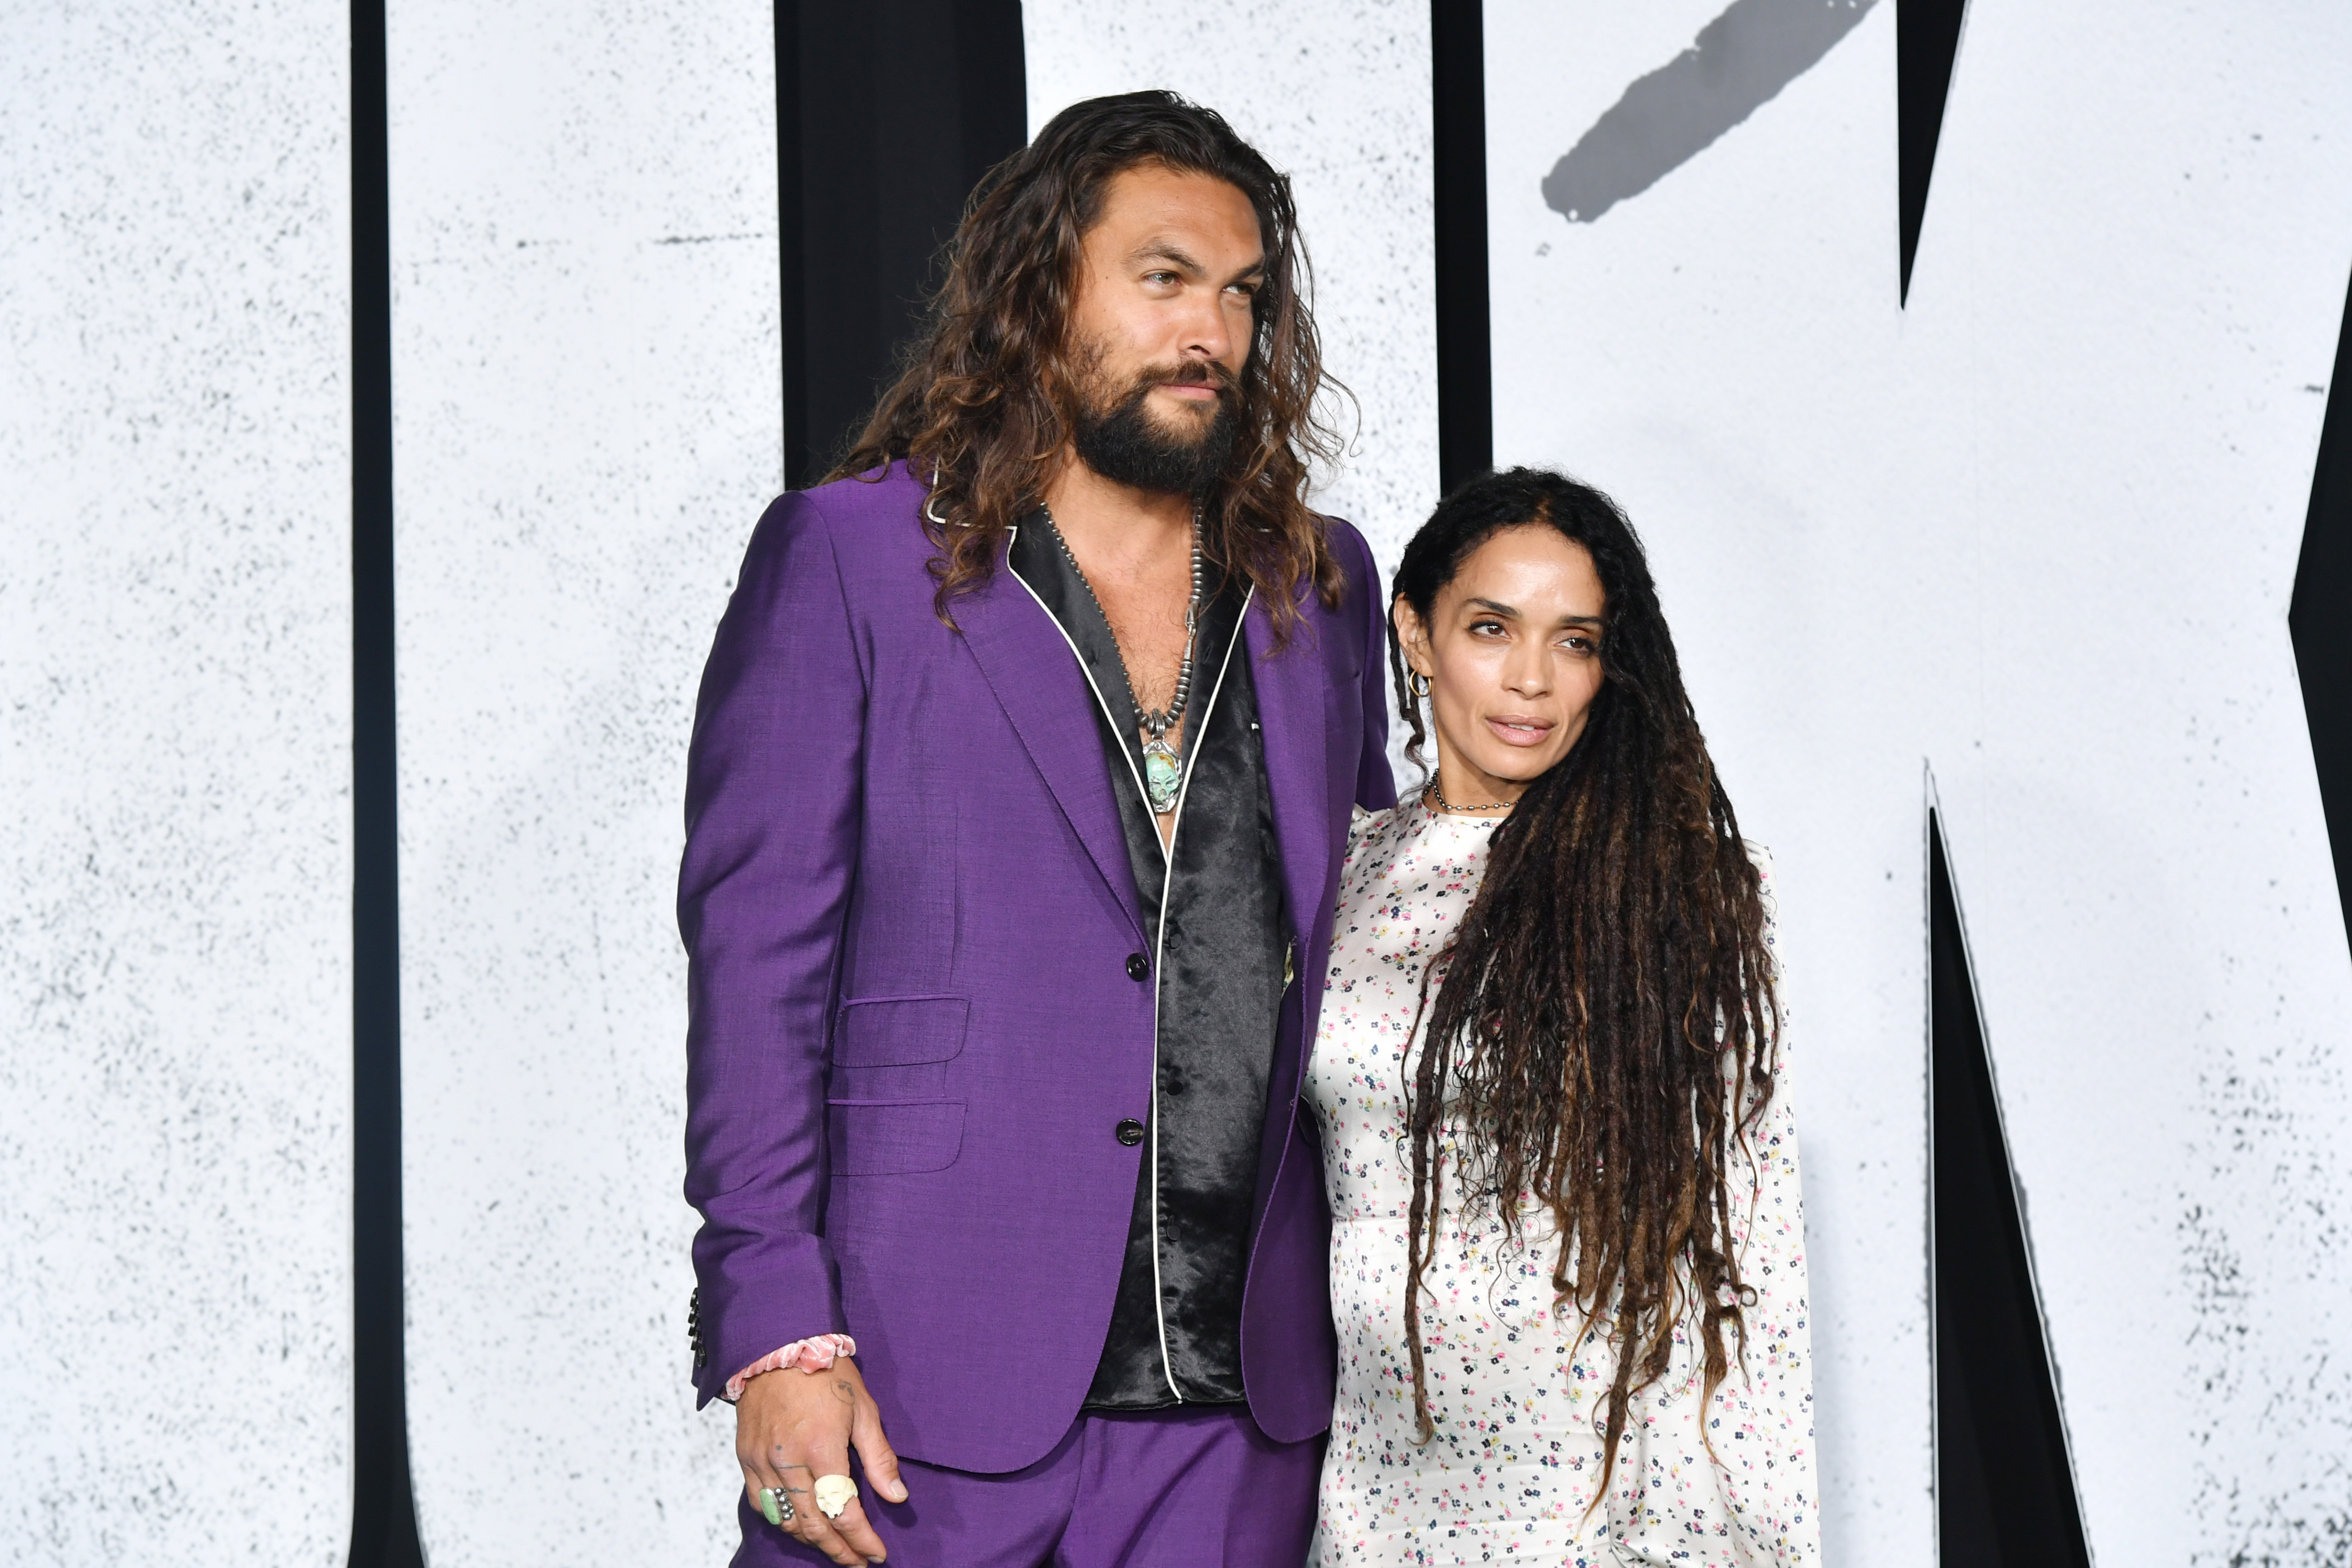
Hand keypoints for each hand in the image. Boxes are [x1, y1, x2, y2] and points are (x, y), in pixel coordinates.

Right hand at [734, 1357, 907, 1564]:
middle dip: (838, 1550)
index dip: (862, 1539)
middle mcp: (787, 1460)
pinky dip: (783, 1522)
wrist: (779, 1343)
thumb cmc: (827, 1371)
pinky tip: (801, 1526)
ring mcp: (762, 1460)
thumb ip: (879, 1457)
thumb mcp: (863, 1409)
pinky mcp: (746, 1457)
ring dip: (811, 1541)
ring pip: (785, 1520)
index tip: (877, 1553)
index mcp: (821, 1447)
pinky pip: (761, 1504)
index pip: (843, 1511)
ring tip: (834, 1548)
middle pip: (813, 1525)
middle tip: (858, 1561)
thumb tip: (898, 1496)